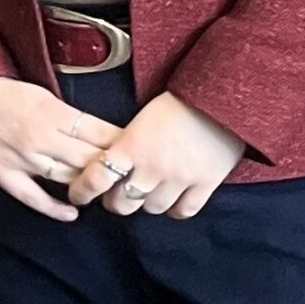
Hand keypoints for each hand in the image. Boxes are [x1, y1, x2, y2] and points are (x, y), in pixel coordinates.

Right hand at [0, 77, 122, 221]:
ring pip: (66, 178)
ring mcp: (22, 159)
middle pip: (88, 158)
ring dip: (89, 186)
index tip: (141, 150)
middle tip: (133, 175)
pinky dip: (53, 207)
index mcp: (56, 114)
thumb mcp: (46, 95)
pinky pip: (32, 197)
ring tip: (109, 192)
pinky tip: (72, 213)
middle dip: (113, 168)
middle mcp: (42, 138)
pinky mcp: (3, 175)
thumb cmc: (7, 94)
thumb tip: (103, 132)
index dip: (123, 144)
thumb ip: (72, 116)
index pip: (100, 132)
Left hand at [66, 91, 245, 218]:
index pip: (95, 179)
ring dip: (148, 202)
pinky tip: (177, 199)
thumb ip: (127, 142)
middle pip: (122, 202)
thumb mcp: (144, 116)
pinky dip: (178, 208)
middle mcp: (152, 166)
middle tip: (121, 191)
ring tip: (153, 190)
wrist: (224, 92)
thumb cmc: (182, 98)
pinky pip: (184, 210)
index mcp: (132, 145)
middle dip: (117, 200)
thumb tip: (112, 162)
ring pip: (152, 208)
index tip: (80, 195)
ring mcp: (180, 177)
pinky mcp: (206, 182)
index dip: (82, 191)